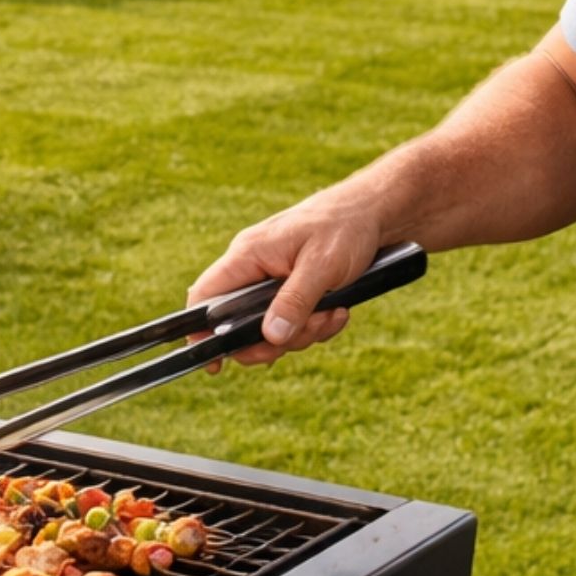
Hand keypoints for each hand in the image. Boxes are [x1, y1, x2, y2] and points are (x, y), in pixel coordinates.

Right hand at [187, 190, 384, 366]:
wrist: (374, 212)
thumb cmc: (346, 226)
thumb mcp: (322, 266)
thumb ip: (294, 301)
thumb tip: (270, 336)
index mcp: (248, 254)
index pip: (206, 296)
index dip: (200, 332)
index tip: (214, 363)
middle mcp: (254, 268)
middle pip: (240, 325)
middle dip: (275, 340)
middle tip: (307, 333)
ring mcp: (272, 281)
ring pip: (271, 329)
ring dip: (304, 332)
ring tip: (333, 312)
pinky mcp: (292, 290)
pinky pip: (293, 323)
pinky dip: (316, 325)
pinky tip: (337, 310)